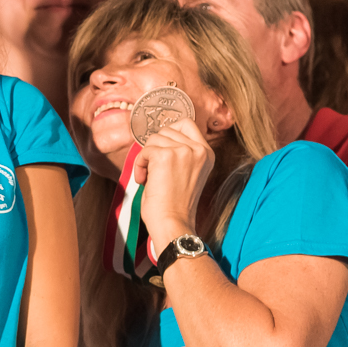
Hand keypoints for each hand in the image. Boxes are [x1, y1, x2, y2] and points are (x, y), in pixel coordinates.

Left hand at [129, 121, 214, 247]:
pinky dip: (139, 165)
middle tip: (154, 170)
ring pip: (154, 139)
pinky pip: (145, 151)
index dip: (170, 134)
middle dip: (155, 148)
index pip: (187, 123)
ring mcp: (184, 151)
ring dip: (146, 157)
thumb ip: (182, 153)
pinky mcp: (166, 156)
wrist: (173, 223)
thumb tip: (161, 137)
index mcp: (207, 153)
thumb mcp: (189, 172)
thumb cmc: (176, 204)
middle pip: (167, 130)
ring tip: (149, 177)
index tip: (162, 152)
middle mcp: (199, 149)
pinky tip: (144, 180)